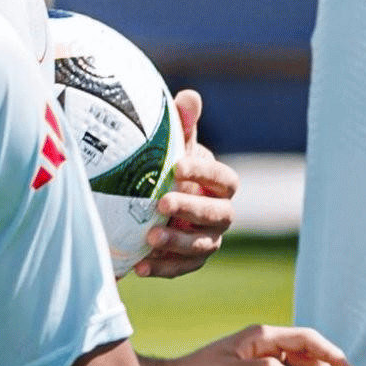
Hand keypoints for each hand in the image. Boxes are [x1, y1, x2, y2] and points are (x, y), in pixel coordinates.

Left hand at [137, 94, 235, 277]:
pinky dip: (163, 268)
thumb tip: (188, 97)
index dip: (205, 174)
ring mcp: (208, 239)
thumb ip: (183, 124)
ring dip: (178, 242)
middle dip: (192, 210)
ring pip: (204, 245)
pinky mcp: (190, 260)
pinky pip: (182, 268)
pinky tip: (139, 266)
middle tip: (162, 203)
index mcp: (220, 185)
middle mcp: (221, 214)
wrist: (152, 204)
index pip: (225, 180)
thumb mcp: (173, 146)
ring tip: (150, 237)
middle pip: (219, 215)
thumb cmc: (166, 168)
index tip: (178, 166)